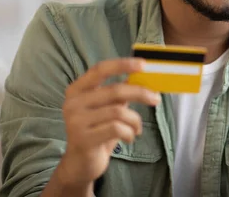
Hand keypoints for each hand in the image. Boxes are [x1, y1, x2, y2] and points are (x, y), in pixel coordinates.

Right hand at [58, 59, 160, 189]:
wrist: (80, 163)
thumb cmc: (97, 130)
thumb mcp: (107, 108)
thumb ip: (119, 92)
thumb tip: (143, 76)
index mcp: (77, 90)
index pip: (100, 69)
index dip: (122, 65)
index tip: (143, 64)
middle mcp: (73, 103)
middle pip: (115, 91)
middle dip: (140, 93)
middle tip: (156, 99)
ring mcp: (76, 121)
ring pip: (118, 112)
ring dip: (135, 120)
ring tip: (137, 128)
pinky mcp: (83, 139)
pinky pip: (117, 129)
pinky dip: (130, 133)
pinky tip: (130, 138)